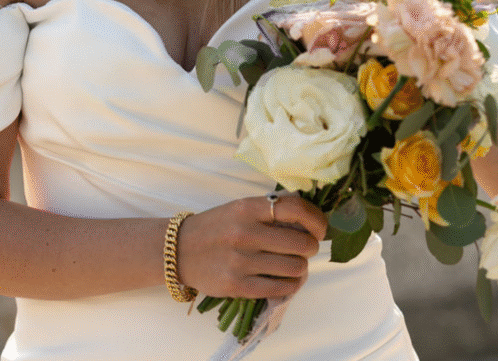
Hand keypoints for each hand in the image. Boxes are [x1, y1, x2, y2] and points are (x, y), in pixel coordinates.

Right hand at [177, 195, 326, 298]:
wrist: (177, 250)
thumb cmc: (216, 227)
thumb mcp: (240, 208)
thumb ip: (271, 210)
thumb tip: (309, 217)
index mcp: (247, 208)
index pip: (296, 209)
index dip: (316, 220)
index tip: (319, 229)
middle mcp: (245, 233)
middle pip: (302, 243)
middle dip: (310, 248)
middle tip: (304, 249)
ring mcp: (241, 261)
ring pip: (295, 268)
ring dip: (301, 268)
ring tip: (293, 265)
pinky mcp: (237, 286)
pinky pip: (280, 288)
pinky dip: (290, 285)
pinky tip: (286, 280)